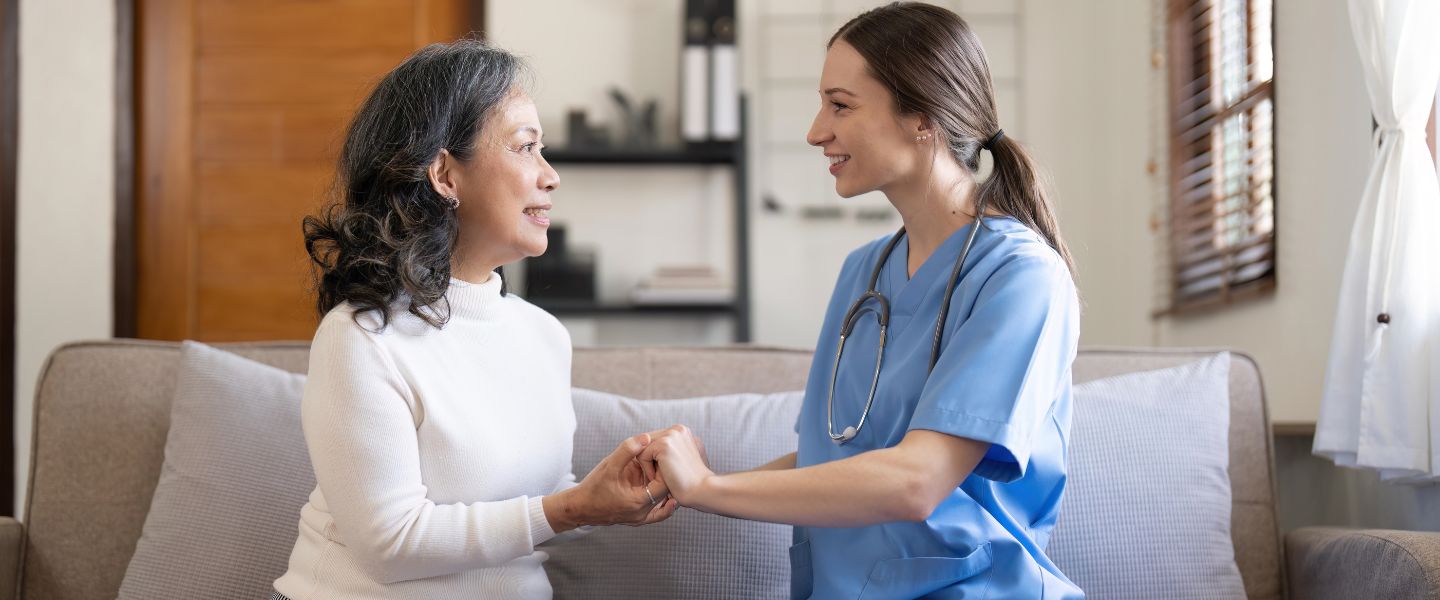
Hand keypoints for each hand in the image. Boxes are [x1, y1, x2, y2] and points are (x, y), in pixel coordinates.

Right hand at [556, 433, 677, 529]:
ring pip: (664, 503)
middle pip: (667, 494)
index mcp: (638, 502)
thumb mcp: (609, 466)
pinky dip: (664, 503)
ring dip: (667, 488)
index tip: (662, 456)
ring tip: (670, 473)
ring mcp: (641, 518)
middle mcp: (642, 514)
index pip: (665, 484)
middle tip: (670, 462)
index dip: (666, 468)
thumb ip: (627, 450)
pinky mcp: (638, 518)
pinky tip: (668, 494)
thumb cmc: (593, 487)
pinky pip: (658, 512)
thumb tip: (646, 437)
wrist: (579, 507)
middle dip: (668, 477)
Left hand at [638, 425, 714, 505]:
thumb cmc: (692, 481)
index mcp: (682, 431)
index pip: (654, 439)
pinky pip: (641, 456)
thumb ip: (670, 450)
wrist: (703, 490)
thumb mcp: (681, 459)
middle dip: (650, 460)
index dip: (653, 458)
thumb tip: (649, 445)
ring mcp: (671, 435)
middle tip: (665, 475)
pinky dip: (647, 470)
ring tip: (665, 476)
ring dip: (648, 466)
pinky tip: (663, 478)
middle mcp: (677, 429)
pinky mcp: (664, 444)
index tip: (668, 471)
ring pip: (642, 448)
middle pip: (646, 442)